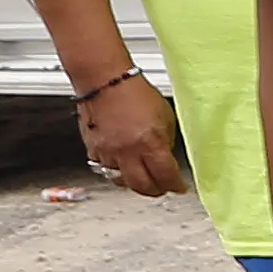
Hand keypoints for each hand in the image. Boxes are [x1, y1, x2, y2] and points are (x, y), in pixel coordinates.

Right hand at [76, 72, 185, 197]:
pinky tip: (124, 164)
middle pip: (143, 187)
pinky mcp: (93, 150)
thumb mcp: (165, 116)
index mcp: (150, 142)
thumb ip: (167, 140)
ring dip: (135, 182)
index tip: (179, 187)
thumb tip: (166, 157)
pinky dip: (117, 171)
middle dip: (156, 190)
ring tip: (143, 177)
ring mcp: (108, 153)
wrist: (104, 81)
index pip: (166, 176)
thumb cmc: (134, 92)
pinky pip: (107, 169)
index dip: (175, 186)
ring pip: (123, 181)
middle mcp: (128, 151)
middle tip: (162, 188)